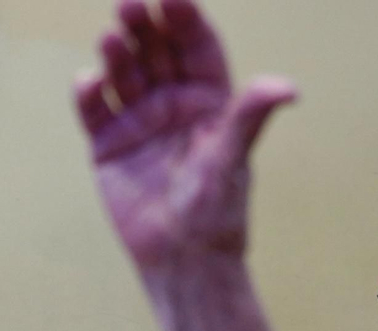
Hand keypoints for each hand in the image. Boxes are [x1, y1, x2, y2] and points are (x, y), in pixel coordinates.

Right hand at [75, 0, 295, 269]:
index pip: (196, 46)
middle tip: (130, 3)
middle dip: (143, 25)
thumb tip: (289, 88)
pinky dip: (88, 93)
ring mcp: (138, 121)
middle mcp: (172, 102)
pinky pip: (94, 110)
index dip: (184, 18)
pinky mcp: (108, 145)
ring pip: (123, 74)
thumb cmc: (215, 210)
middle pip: (156, 51)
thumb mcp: (233, 159)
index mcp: (208, 99)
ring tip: (109, 38)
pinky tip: (89, 82)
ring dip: (115, 54)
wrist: (181, 257)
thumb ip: (251, 117)